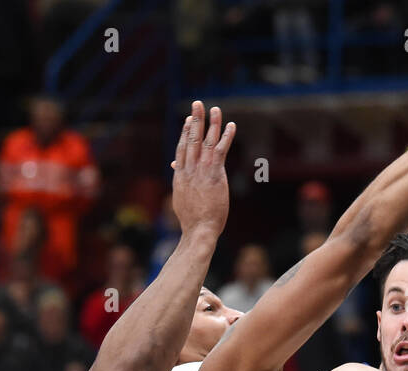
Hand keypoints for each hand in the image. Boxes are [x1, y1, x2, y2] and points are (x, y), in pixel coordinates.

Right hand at [170, 100, 235, 238]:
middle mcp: (189, 169)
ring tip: (214, 109)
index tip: (189, 120)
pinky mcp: (214, 174)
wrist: (199, 229)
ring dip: (211, 123)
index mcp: (180, 175)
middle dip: (195, 120)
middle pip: (191, 139)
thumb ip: (181, 181)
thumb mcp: (182, 197)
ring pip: (206, 141)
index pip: (182, 148)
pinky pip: (221, 150)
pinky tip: (230, 126)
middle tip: (197, 104)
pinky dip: (226, 137)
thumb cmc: (192, 219)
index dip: (185, 133)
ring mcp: (201, 170)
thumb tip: (176, 168)